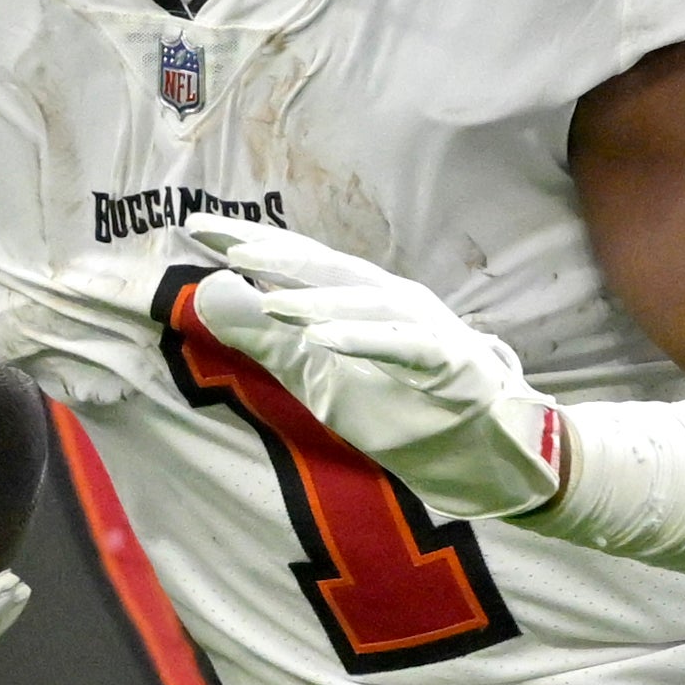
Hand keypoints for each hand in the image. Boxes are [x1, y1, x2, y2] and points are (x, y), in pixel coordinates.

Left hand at [174, 218, 560, 519]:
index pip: (298, 265)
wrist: (490, 459)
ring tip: (269, 303)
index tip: (194, 226)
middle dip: (276, 253)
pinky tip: (323, 338)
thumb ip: (272, 343)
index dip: (249, 243)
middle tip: (222, 240)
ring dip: (316, 300)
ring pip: (364, 303)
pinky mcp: (450, 363)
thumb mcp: (322, 381)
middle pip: (328, 268)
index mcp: (361, 301)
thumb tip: (213, 300)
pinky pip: (401, 346)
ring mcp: (424, 328)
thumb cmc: (410, 415)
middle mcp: (393, 302)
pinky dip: (362, 339)